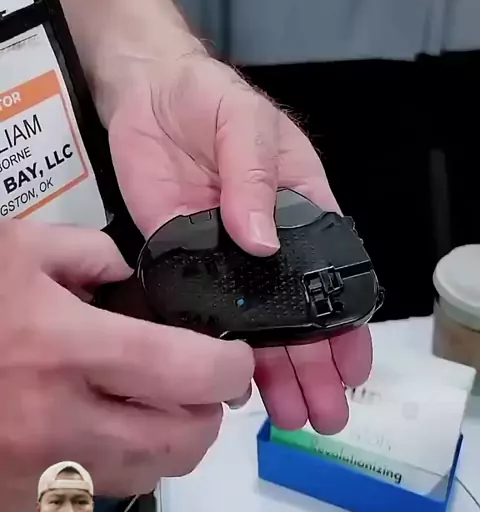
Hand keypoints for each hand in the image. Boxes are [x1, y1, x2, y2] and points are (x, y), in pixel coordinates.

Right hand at [0, 219, 252, 511]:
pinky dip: (112, 466)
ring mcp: (34, 472)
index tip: (234, 359)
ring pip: (143, 478)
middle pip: (178, 444)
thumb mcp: (14, 247)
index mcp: (63, 347)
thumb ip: (87, 254)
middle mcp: (56, 421)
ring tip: (156, 409)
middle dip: (207, 416)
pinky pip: (90, 494)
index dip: (228, 369)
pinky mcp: (13, 500)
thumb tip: (126, 279)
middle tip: (203, 388)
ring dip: (167, 446)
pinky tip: (94, 428)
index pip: (184, 372)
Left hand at [108, 51, 372, 433]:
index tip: (352, 367)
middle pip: (297, 312)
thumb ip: (254, 179)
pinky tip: (231, 384)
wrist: (145, 94)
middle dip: (314, 364)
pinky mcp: (181, 261)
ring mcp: (224, 257)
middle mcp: (267, 243)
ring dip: (274, 369)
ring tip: (292, 417)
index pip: (332, 272)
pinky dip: (218, 349)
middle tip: (323, 415)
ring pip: (254, 323)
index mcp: (300, 208)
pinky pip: (203, 312)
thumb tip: (263, 243)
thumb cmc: (210, 101)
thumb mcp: (245, 126)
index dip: (344, 321)